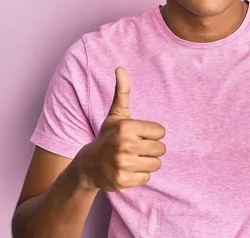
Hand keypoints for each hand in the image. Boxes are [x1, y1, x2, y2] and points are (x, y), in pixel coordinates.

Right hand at [76, 67, 166, 191]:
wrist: (88, 166)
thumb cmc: (107, 137)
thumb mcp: (115, 115)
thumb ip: (122, 92)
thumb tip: (120, 68)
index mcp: (126, 127)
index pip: (160, 132)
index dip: (151, 134)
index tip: (137, 136)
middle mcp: (125, 145)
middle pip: (161, 149)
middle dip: (150, 149)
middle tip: (134, 148)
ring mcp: (124, 164)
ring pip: (156, 164)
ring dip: (147, 163)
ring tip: (132, 159)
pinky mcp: (123, 181)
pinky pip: (147, 178)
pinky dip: (139, 175)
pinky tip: (127, 170)